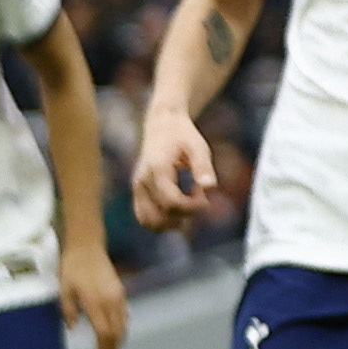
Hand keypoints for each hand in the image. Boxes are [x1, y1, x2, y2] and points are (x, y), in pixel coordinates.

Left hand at [57, 244, 129, 348]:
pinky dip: (121, 330)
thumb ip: (69, 310)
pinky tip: (115, 337)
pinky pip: (124, 316)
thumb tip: (73, 329)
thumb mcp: (64, 289)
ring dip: (119, 343)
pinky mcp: (121, 293)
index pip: (105, 333)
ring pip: (123, 326)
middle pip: (118, 333)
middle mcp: (112, 301)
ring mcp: (119, 297)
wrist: (87, 247)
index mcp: (97, 302)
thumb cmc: (72, 268)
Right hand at [129, 104, 222, 233]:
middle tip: (197, 199)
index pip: (172, 203)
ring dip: (171, 223)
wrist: (162, 125)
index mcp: (157, 170)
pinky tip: (179, 207)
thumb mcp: (198, 147)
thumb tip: (210, 188)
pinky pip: (144, 216)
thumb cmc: (183, 136)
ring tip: (188, 206)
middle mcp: (143, 181)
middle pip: (159, 217)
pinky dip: (162, 220)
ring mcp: (137, 187)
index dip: (192, 206)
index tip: (205, 195)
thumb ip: (203, 167)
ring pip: (148, 221)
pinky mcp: (138, 191)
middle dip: (183, 216)